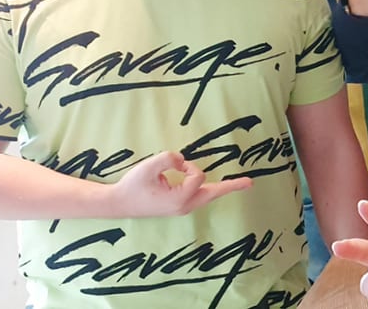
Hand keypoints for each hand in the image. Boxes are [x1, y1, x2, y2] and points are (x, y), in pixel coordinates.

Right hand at [109, 151, 251, 217]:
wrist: (117, 204)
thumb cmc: (132, 185)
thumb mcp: (149, 166)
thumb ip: (169, 158)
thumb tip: (182, 161)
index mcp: (179, 199)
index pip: (197, 176)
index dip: (188, 166)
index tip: (176, 164)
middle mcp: (184, 206)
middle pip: (213, 193)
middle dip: (231, 186)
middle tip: (250, 183)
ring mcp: (182, 208)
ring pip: (207, 196)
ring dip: (221, 188)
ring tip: (240, 184)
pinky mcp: (177, 207)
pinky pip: (199, 197)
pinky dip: (209, 190)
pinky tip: (217, 188)